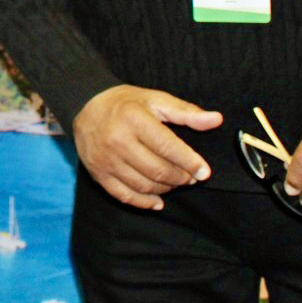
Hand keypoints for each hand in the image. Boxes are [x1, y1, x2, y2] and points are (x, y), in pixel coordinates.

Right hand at [70, 85, 220, 209]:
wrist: (85, 105)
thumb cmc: (126, 103)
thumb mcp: (156, 99)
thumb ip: (186, 112)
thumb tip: (216, 119)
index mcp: (134, 119)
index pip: (169, 148)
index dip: (190, 162)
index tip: (205, 172)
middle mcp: (117, 140)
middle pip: (158, 170)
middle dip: (181, 177)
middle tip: (191, 177)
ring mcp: (106, 159)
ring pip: (144, 185)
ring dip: (166, 188)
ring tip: (175, 182)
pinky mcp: (97, 173)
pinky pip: (124, 196)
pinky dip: (144, 203)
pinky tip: (158, 201)